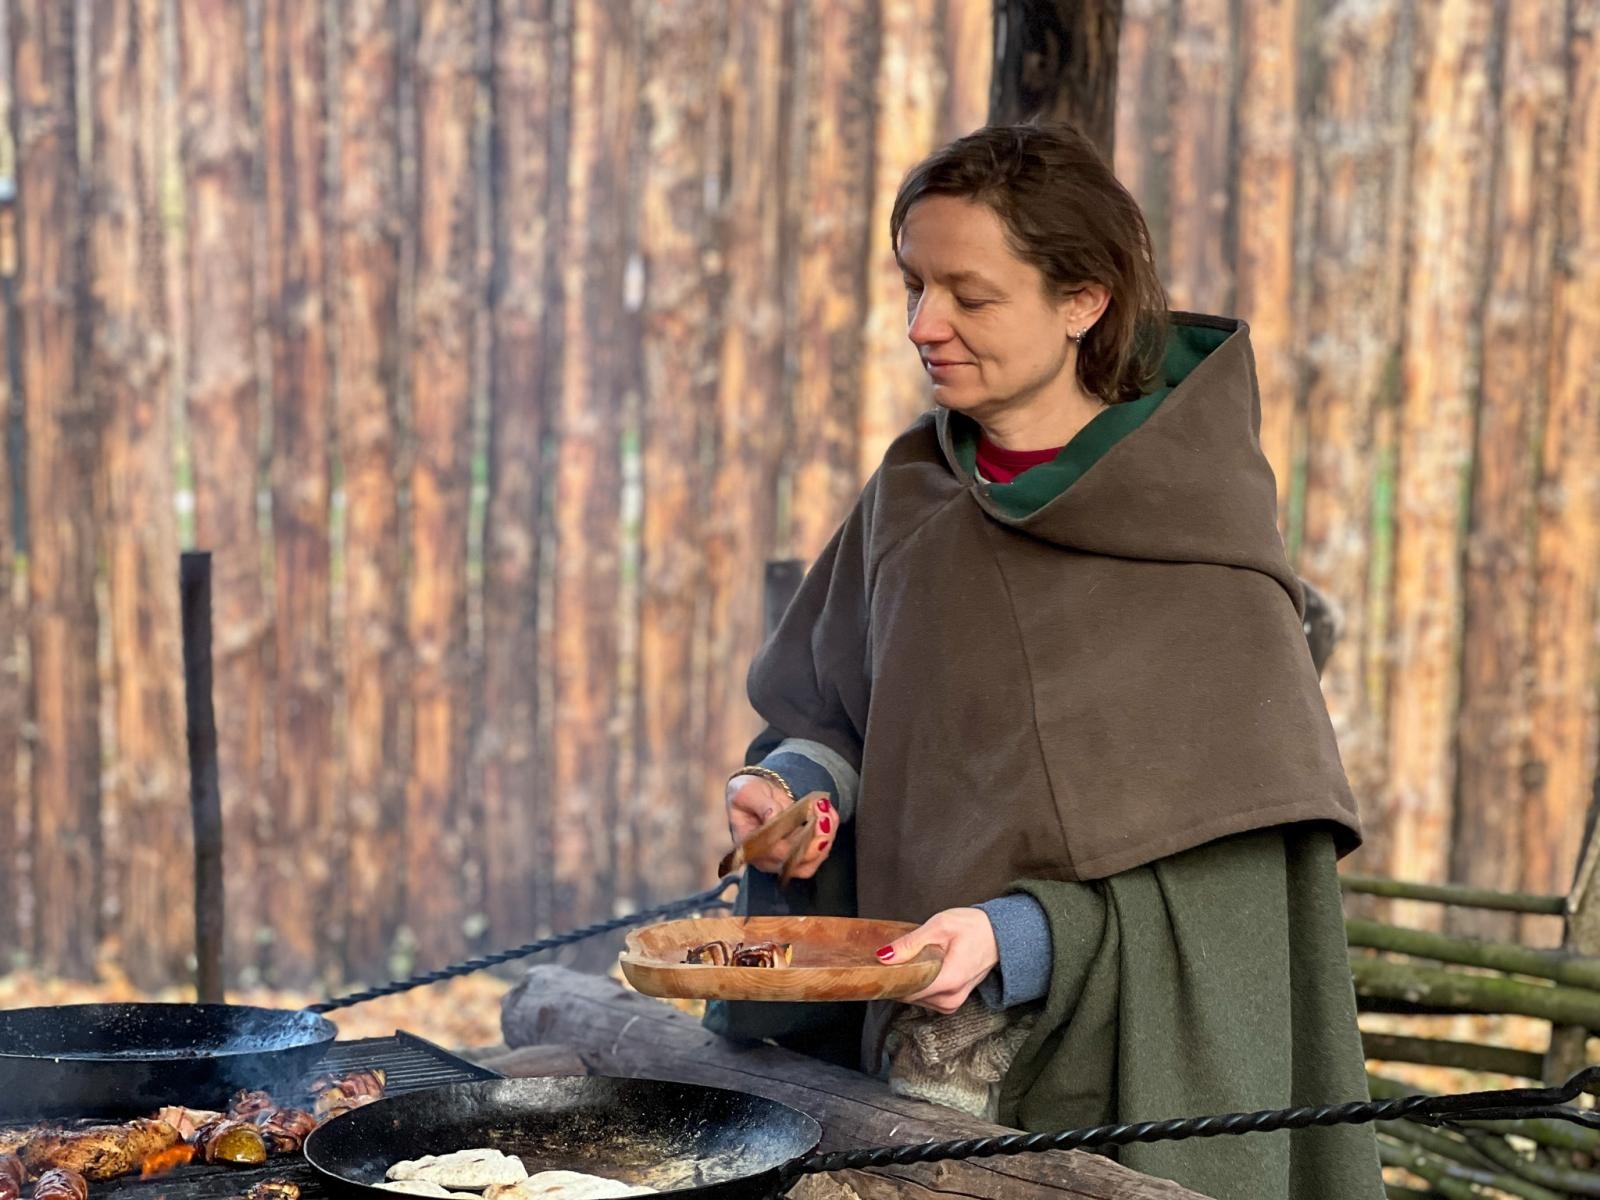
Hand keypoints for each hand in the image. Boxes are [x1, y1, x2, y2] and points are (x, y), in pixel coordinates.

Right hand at [725, 774, 835, 879]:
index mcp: (750, 846)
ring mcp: (784, 858)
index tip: (815, 819)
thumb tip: (774, 817)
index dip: (799, 841)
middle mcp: (767, 858)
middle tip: (825, 815)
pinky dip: (829, 833)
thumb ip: (761, 805)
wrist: (755, 792)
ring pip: (812, 860)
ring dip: (827, 836)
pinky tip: (828, 814)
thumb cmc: (747, 793)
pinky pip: (818, 851)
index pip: (778, 853)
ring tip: (827, 812)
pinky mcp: (798, 852)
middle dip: (818, 839)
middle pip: (799, 862)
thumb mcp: (748, 792)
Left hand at [877, 907, 998, 1013]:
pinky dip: (920, 985)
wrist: (1000, 934)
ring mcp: (953, 1003)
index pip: (906, 991)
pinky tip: (922, 968)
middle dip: (898, 978)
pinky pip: (926, 998)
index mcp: (948, 981)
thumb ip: (910, 943)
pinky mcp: (953, 1001)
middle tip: (895, 956)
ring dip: (909, 982)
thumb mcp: (939, 926)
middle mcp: (950, 998)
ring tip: (911, 959)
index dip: (890, 978)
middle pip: (909, 996)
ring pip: (916, 999)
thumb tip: (884, 956)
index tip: (880, 965)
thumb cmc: (974, 927)